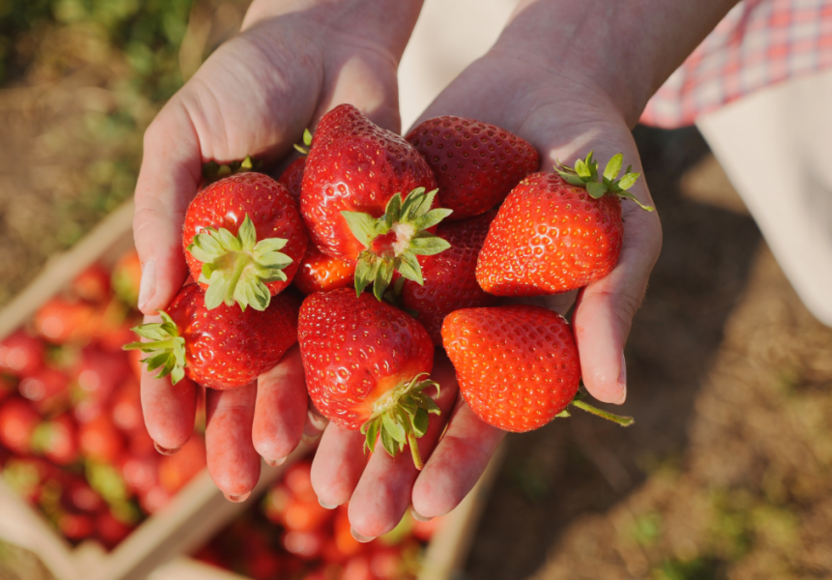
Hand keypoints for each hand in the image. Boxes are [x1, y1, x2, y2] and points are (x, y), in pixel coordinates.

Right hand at [133, 0, 421, 499]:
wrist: (330, 34)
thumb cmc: (242, 78)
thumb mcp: (180, 134)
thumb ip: (158, 209)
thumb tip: (152, 301)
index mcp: (208, 255)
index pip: (184, 338)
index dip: (170, 389)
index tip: (163, 438)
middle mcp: (263, 275)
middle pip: (246, 365)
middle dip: (235, 422)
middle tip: (234, 479)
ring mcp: (318, 271)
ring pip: (305, 357)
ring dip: (295, 408)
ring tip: (288, 456)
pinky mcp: (374, 256)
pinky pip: (365, 317)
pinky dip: (358, 362)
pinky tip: (353, 407)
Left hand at [310, 28, 663, 538]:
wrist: (542, 81)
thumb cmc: (599, 160)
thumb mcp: (623, 228)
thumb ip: (610, 303)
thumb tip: (612, 390)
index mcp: (517, 340)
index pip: (490, 415)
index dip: (460, 460)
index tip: (426, 506)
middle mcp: (459, 325)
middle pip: (417, 405)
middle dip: (383, 460)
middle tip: (349, 511)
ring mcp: (414, 288)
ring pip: (366, 363)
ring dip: (333, 417)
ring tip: (292, 466)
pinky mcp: (374, 246)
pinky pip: (336, 293)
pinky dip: (306, 335)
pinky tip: (270, 375)